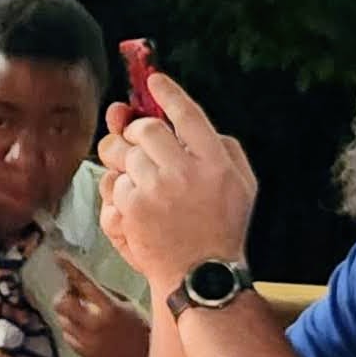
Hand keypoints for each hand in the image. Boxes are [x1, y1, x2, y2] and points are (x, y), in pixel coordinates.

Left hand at [52, 256, 150, 356]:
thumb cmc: (138, 325)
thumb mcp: (125, 302)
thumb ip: (101, 293)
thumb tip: (77, 281)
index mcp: (110, 308)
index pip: (84, 283)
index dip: (69, 268)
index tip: (58, 257)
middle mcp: (95, 324)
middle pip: (62, 304)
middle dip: (64, 296)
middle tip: (73, 295)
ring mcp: (88, 340)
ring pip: (62, 320)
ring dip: (68, 313)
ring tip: (83, 313)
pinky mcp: (84, 353)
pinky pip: (66, 335)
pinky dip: (71, 328)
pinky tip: (84, 328)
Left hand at [98, 75, 258, 295]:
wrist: (201, 276)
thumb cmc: (221, 229)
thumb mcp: (243, 184)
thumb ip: (223, 147)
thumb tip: (188, 121)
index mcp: (215, 161)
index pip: (187, 113)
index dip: (166, 92)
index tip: (153, 80)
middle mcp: (185, 171)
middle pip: (145, 129)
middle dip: (133, 131)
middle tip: (132, 140)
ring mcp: (155, 190)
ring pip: (122, 153)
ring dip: (120, 159)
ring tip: (132, 175)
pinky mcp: (132, 208)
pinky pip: (113, 184)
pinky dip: (118, 192)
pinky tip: (133, 205)